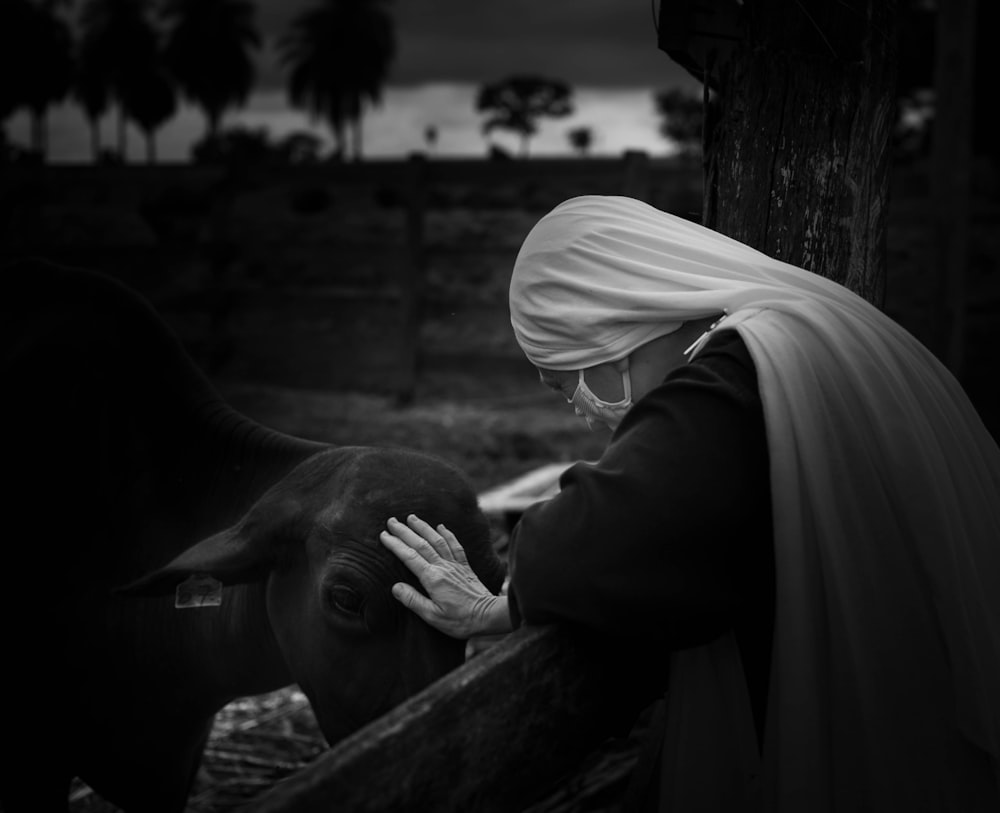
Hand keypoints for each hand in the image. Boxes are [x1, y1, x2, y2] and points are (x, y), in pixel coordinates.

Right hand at [380, 514, 510, 639]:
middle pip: (421, 544)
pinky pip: (455, 545)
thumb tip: (395, 587)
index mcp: (432, 579)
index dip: (395, 545)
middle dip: (404, 531)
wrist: (489, 616)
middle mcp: (443, 567)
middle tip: (391, 521)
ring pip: (437, 540)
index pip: (409, 557)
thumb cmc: (460, 620)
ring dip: (423, 527)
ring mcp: (455, 565)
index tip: (384, 535)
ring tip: (411, 517)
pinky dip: (447, 534)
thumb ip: (413, 601)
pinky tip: (441, 526)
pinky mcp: (465, 566)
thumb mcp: (433, 616)